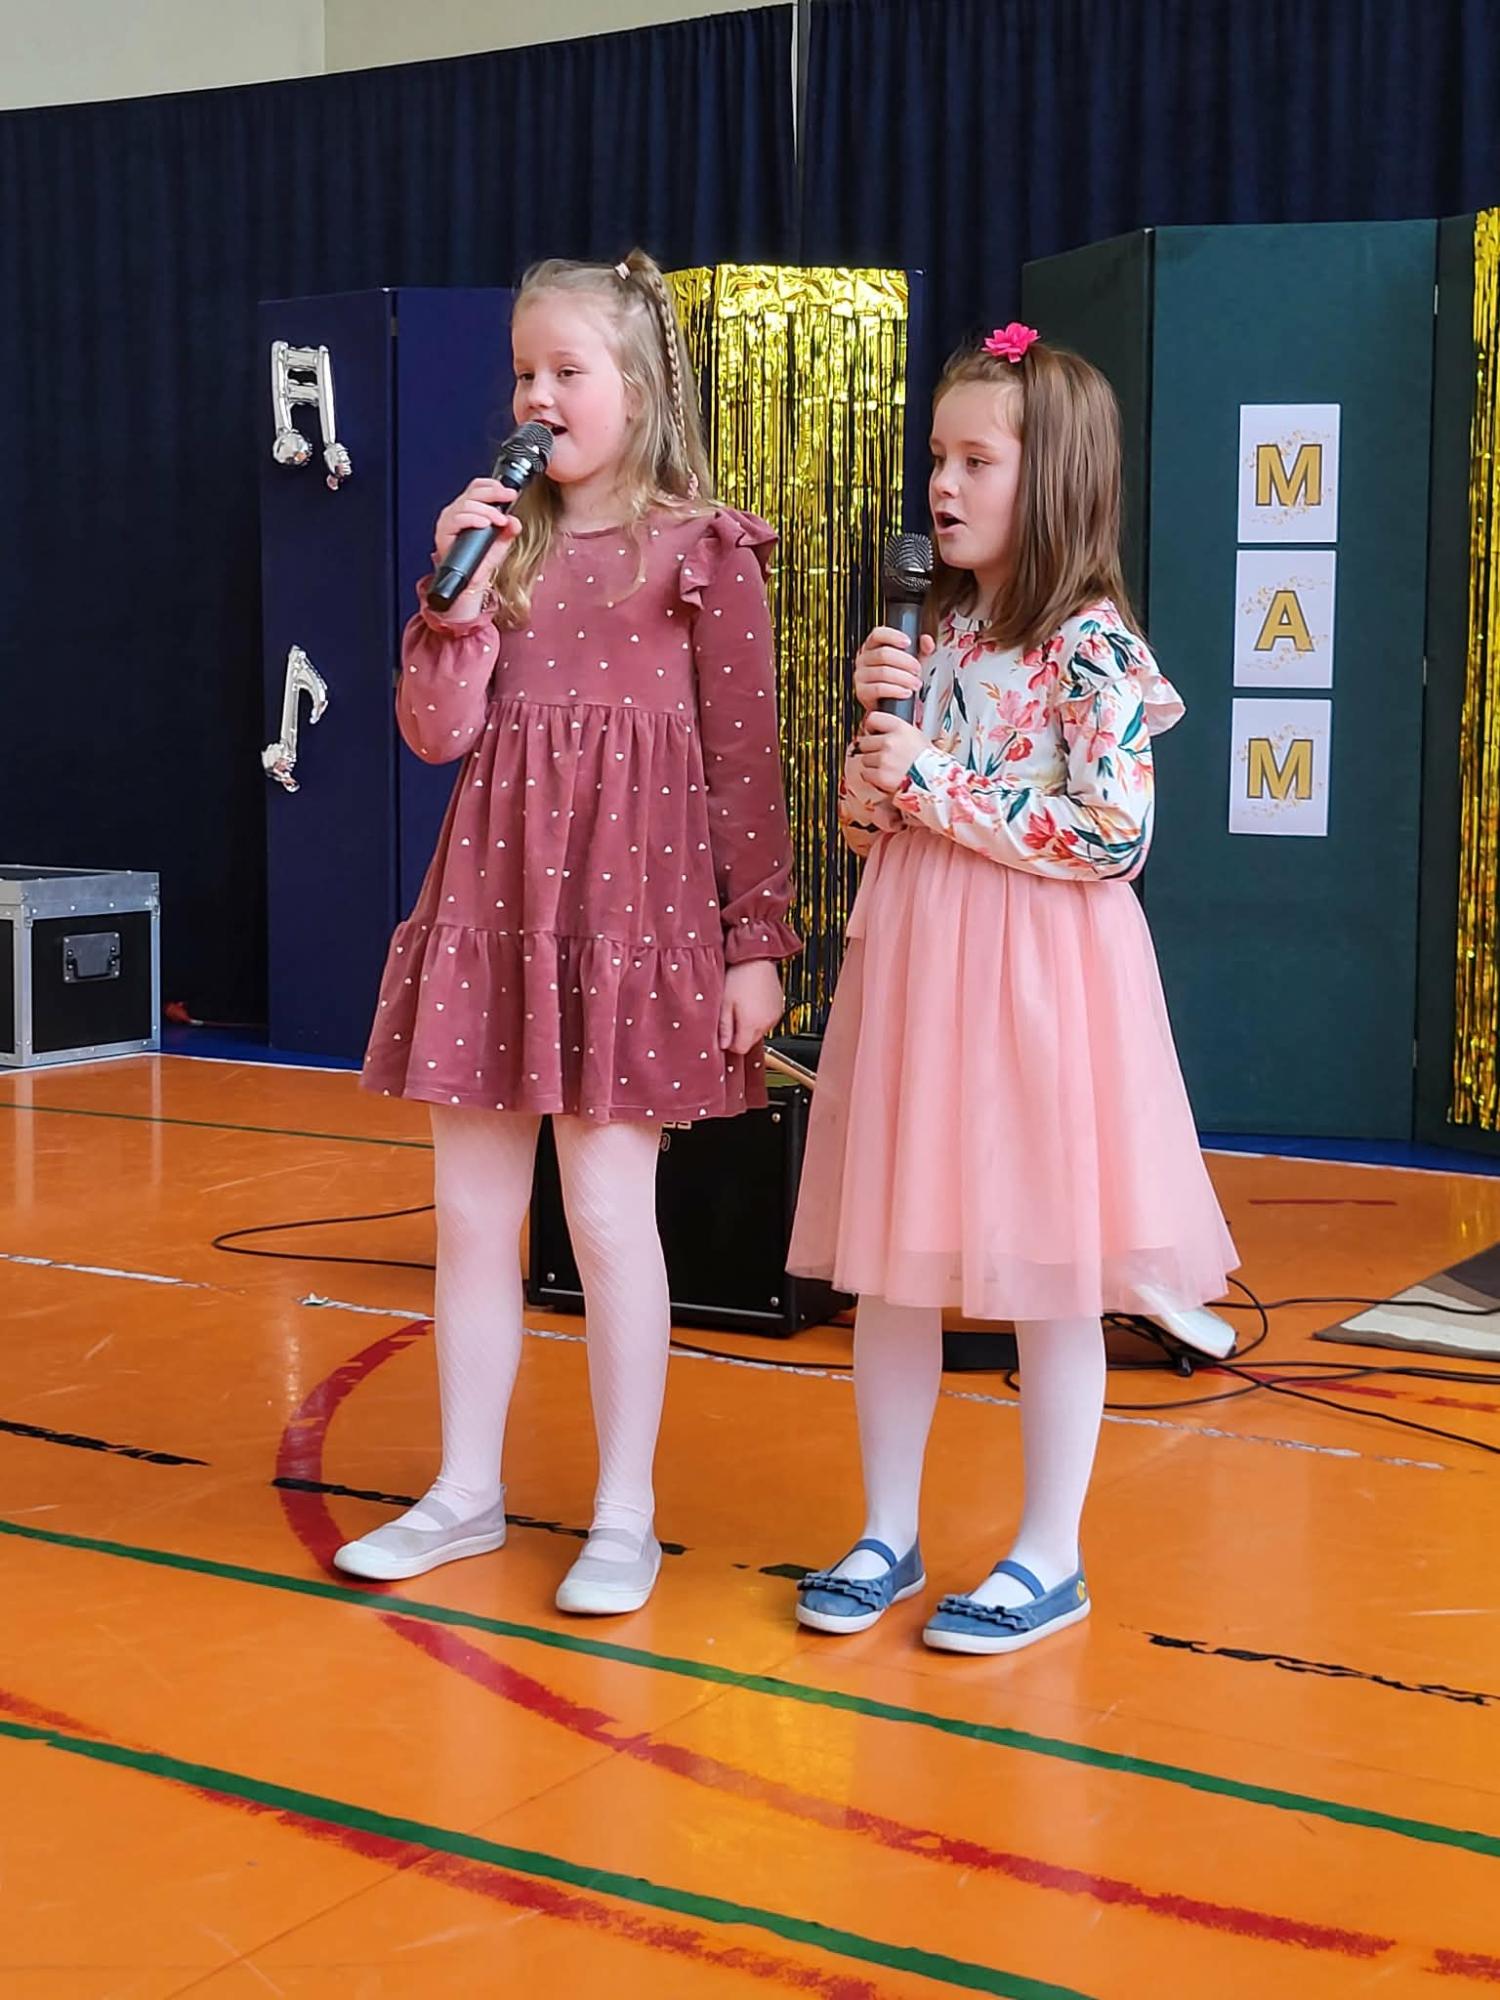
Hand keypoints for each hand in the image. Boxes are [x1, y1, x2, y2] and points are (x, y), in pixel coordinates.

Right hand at [429, 478, 523, 609]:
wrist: (473, 581)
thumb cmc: (483, 560)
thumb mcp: (502, 542)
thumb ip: (509, 529)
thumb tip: (515, 520)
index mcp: (470, 508)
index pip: (478, 486)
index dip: (494, 486)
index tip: (510, 493)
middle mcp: (457, 511)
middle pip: (473, 492)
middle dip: (494, 494)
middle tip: (508, 499)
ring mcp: (449, 520)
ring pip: (467, 504)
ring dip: (487, 510)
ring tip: (499, 520)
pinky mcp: (444, 532)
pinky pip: (458, 518)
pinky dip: (473, 519)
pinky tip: (485, 523)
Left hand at [718, 959, 784, 1055]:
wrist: (757, 958)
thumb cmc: (739, 976)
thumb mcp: (724, 1003)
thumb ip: (724, 1027)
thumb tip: (723, 1045)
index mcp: (751, 1024)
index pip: (740, 1050)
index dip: (730, 1044)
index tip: (724, 1034)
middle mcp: (766, 1023)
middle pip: (750, 1042)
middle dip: (739, 1035)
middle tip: (730, 1017)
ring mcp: (775, 1016)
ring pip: (759, 1032)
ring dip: (750, 1026)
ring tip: (742, 1006)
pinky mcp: (779, 1009)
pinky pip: (767, 1021)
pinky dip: (759, 1017)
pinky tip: (752, 1003)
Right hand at [852, 625, 933, 711]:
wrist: (889, 704)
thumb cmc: (898, 678)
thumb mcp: (912, 660)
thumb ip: (921, 649)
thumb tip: (927, 641)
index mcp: (873, 646)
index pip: (878, 634)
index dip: (893, 636)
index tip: (908, 642)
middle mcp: (863, 658)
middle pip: (883, 654)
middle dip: (905, 662)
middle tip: (917, 669)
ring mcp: (860, 675)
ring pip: (883, 672)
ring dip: (904, 678)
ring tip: (916, 683)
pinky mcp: (861, 692)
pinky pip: (879, 688)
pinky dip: (896, 690)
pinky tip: (906, 692)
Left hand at [857, 711, 927, 794]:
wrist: (936, 781)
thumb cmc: (929, 761)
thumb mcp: (917, 736)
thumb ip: (898, 731)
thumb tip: (881, 731)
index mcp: (900, 728)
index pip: (872, 719)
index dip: (871, 727)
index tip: (874, 733)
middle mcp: (890, 741)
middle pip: (864, 741)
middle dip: (871, 749)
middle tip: (883, 755)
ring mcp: (884, 759)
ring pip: (864, 759)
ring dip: (872, 764)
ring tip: (887, 767)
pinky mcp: (880, 776)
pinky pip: (865, 774)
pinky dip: (872, 777)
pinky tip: (885, 776)